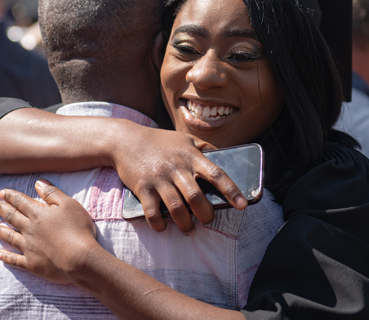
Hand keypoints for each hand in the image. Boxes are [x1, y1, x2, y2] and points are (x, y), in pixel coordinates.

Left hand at [0, 178, 97, 284]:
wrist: (79, 259)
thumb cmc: (78, 229)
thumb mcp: (69, 204)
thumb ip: (52, 193)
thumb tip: (38, 183)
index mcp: (38, 213)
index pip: (21, 202)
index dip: (11, 196)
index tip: (1, 192)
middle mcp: (29, 229)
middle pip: (12, 217)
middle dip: (0, 209)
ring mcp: (29, 247)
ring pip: (9, 237)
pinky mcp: (32, 264)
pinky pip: (15, 260)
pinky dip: (6, 257)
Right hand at [110, 123, 247, 233]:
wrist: (125, 139)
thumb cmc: (159, 141)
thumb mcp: (184, 139)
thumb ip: (204, 148)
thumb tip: (225, 156)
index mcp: (190, 156)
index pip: (216, 173)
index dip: (231, 190)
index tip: (243, 205)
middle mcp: (176, 168)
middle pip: (196, 197)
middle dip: (206, 215)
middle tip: (208, 220)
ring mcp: (158, 179)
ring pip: (177, 209)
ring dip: (185, 224)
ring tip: (188, 228)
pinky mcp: (142, 188)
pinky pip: (153, 212)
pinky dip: (159, 224)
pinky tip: (163, 227)